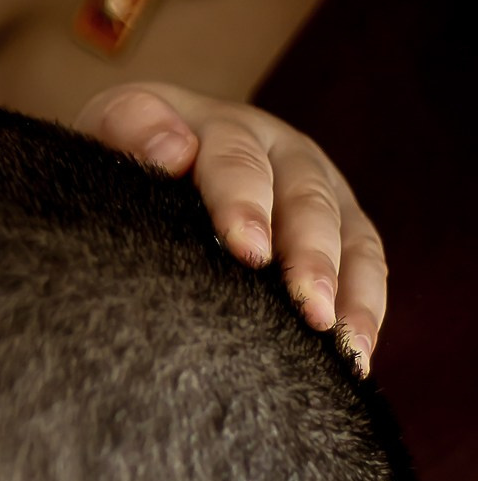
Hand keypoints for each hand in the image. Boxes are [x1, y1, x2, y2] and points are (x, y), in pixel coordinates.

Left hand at [74, 80, 386, 373]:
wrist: (154, 158)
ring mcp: (319, 187)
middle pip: (306, 199)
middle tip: (307, 307)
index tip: (249, 251)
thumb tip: (174, 152)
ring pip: (349, 233)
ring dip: (349, 289)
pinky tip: (357, 354)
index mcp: (223, 125)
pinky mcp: (344, 225)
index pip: (238, 160)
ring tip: (342, 343)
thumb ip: (130, 129)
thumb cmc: (128, 153)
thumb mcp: (113, 128)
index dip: (245, 203)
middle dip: (310, 255)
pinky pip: (368, 263)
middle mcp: (282, 150)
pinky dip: (367, 307)